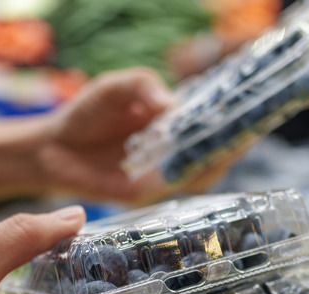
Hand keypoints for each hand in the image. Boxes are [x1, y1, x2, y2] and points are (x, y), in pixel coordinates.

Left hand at [35, 67, 247, 203]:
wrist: (55, 149)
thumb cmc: (87, 112)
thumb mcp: (117, 87)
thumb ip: (143, 87)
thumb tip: (173, 106)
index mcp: (173, 117)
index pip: (212, 116)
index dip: (234, 114)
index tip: (253, 110)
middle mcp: (175, 146)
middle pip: (217, 146)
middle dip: (236, 140)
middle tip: (249, 134)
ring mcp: (166, 170)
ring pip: (206, 170)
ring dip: (221, 160)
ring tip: (231, 148)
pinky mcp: (151, 191)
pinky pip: (181, 187)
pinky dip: (196, 177)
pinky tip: (205, 166)